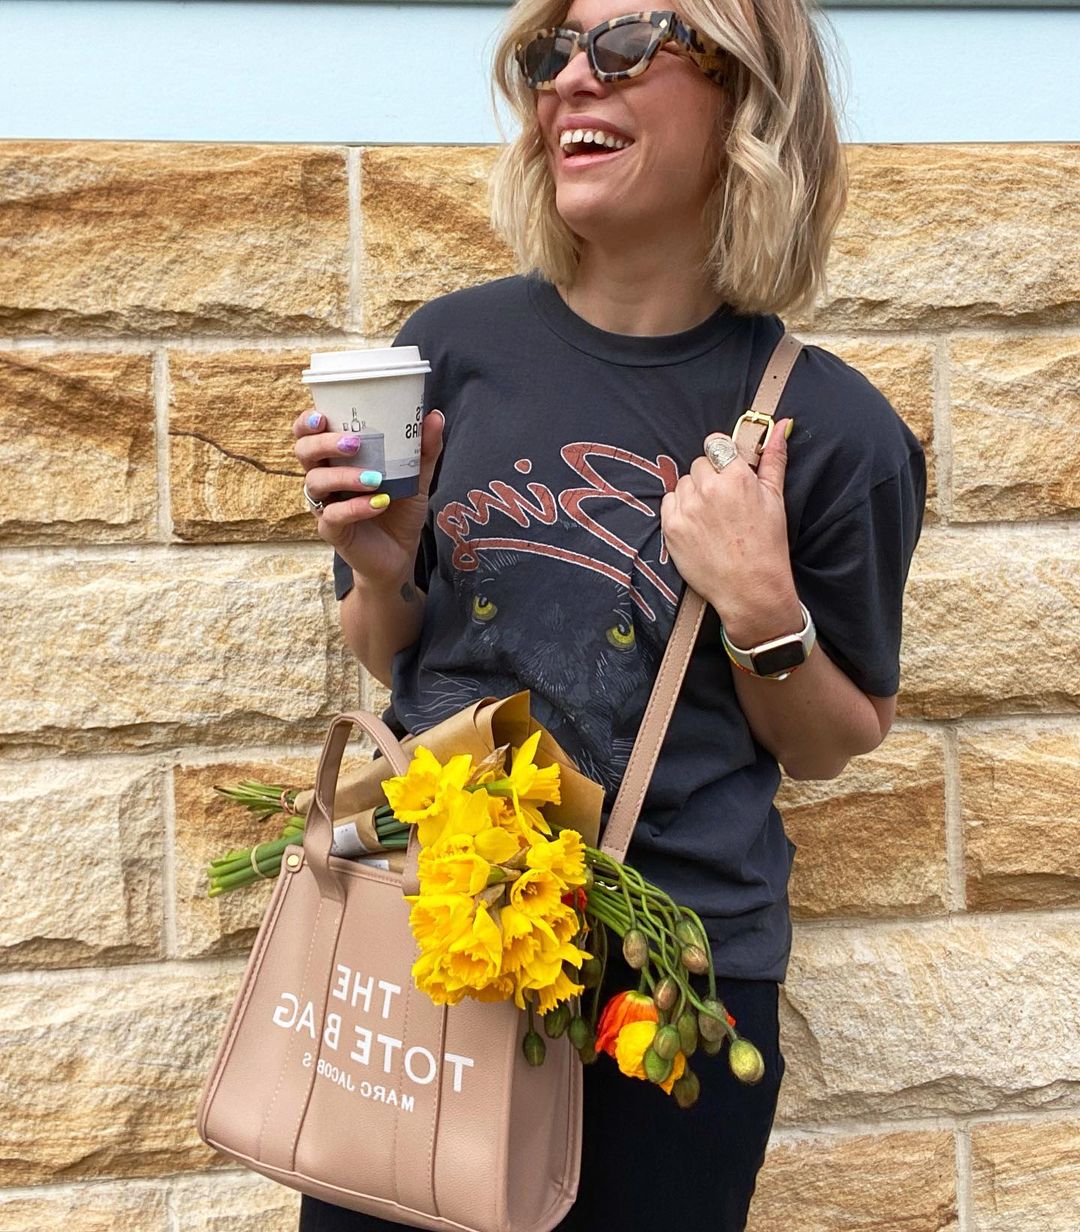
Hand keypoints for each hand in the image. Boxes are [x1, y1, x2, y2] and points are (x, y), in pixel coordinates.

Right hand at [292, 408, 444, 591]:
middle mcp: (324, 479)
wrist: (400, 554)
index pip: (308, 434)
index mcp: (336, 460)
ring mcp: (325, 506)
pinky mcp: (333, 531)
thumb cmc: (399, 510)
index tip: (322, 416)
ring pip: (315, 482)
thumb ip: (424, 449)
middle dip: (324, 443)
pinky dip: (355, 507)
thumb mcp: (415, 477)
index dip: (306, 422)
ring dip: (343, 476)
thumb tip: (434, 416)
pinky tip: (378, 503)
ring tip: (375, 478)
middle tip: (354, 443)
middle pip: (304, 452)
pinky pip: (334, 516)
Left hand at [660, 418, 801, 642]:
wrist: (750, 588)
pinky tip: (698, 526)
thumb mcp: (775, 498)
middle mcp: (707, 488)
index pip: (716, 444)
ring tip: (712, 517)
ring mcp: (686, 508)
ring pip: (683, 483)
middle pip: (699, 464)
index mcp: (735, 476)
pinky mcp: (671, 526)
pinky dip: (680, 509)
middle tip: (724, 503)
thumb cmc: (767, 545)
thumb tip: (781, 425)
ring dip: (694, 493)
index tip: (728, 472)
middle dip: (710, 477)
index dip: (722, 458)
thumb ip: (774, 458)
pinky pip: (669, 502)